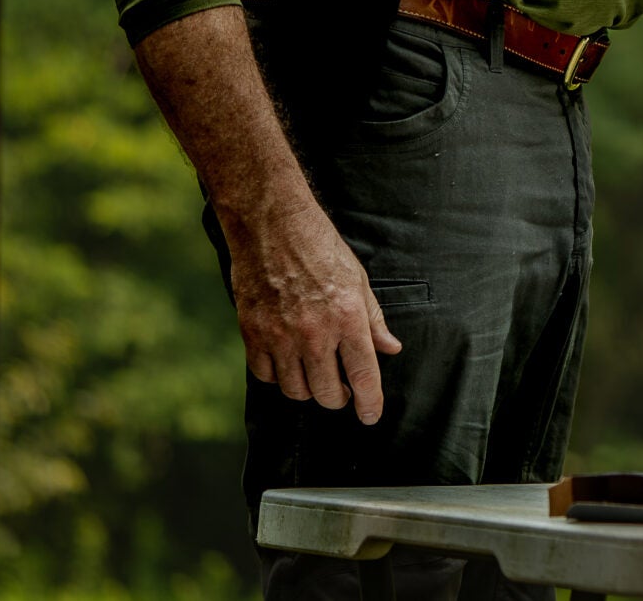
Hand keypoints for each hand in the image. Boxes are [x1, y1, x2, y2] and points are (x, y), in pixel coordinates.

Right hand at [222, 196, 402, 424]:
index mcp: (347, 318)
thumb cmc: (320, 247)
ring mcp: (280, 336)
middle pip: (327, 393)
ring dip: (308, 389)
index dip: (370, 403)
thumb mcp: (358, 279)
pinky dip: (278, 376)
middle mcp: (315, 333)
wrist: (271, 225)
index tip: (371, 417)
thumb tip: (390, 349)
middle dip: (339, 398)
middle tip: (342, 390)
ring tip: (315, 374)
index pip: (363, 376)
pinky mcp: (252, 334)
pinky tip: (287, 362)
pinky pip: (266, 376)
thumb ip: (373, 320)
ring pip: (296, 390)